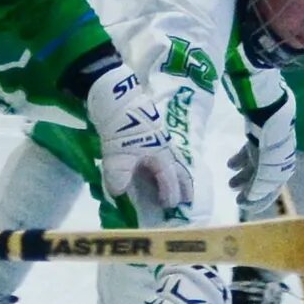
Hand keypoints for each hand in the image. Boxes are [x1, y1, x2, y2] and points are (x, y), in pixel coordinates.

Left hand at [85, 67, 192, 214]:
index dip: (170, 194)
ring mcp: (159, 138)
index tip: (169, 206)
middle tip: (188, 198)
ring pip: (173, 160)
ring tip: (176, 184)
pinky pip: (164, 153)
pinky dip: (164, 164)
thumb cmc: (121, 127)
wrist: (116, 98)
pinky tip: (157, 166)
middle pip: (179, 169)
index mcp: (161, 155)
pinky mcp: (151, 132)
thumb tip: (118, 194)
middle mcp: (165, 148)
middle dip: (184, 184)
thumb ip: (118, 178)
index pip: (170, 179)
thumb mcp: (116, 155)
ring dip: (175, 174)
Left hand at [232, 88, 297, 221]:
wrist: (270, 117)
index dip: (259, 201)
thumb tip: (249, 201)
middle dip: (249, 190)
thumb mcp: (266, 172)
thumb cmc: (271, 147)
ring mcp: (267, 149)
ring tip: (230, 183)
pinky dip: (240, 160)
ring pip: (254, 167)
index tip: (245, 208)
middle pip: (262, 180)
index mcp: (282, 171)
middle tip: (236, 198)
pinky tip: (230, 164)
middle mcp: (277, 161)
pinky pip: (248, 153)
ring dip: (243, 176)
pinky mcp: (258, 138)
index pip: (271, 191)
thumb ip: (258, 188)